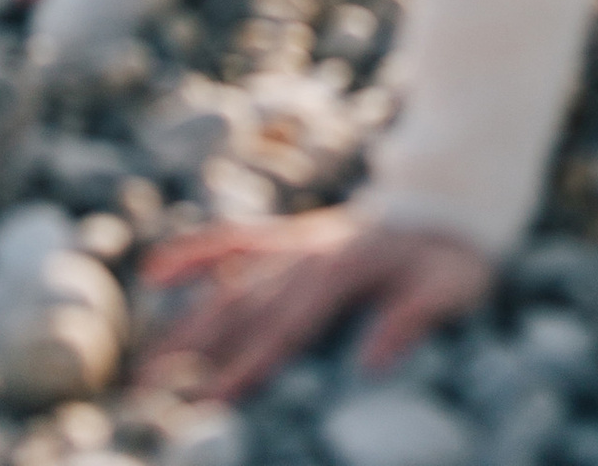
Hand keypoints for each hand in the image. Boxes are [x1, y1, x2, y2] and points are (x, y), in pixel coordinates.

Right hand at [138, 208, 495, 393]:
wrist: (452, 198)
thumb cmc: (454, 256)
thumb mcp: (452, 286)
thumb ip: (414, 317)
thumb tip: (372, 362)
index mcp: (344, 269)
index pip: (287, 325)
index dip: (250, 361)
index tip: (213, 400)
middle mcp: (310, 253)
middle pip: (244, 309)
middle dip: (198, 355)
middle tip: (151, 400)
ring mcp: (296, 242)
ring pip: (230, 284)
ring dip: (186, 325)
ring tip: (143, 369)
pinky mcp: (291, 237)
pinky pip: (236, 241)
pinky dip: (196, 253)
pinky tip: (156, 274)